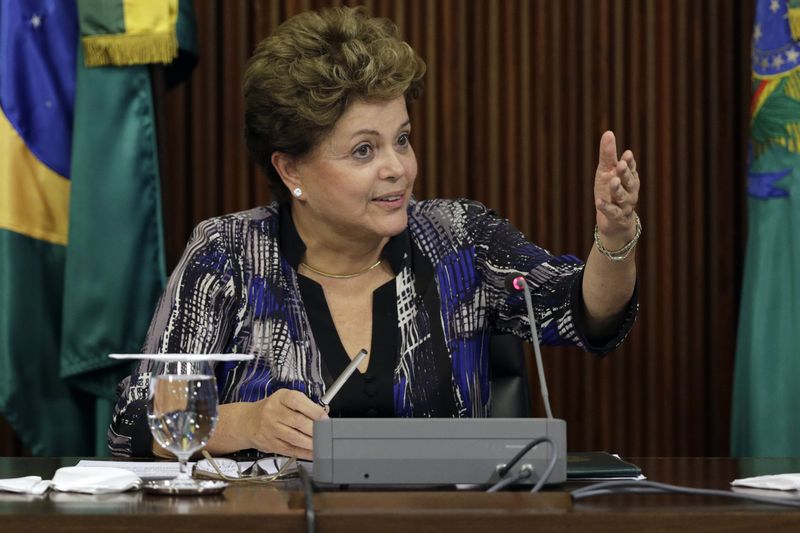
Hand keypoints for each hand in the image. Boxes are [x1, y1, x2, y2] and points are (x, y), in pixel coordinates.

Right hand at [244, 389, 327, 459]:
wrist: (248, 421)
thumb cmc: (272, 409)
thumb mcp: (285, 399)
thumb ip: (304, 405)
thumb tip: (323, 414)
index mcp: (280, 397)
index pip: (298, 402)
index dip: (314, 410)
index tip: (325, 418)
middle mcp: (273, 412)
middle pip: (298, 421)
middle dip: (315, 429)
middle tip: (326, 433)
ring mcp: (270, 429)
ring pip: (294, 438)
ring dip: (310, 443)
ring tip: (321, 444)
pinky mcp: (270, 443)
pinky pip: (289, 449)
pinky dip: (303, 452)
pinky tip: (312, 452)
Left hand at [594, 131, 639, 248]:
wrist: (614, 222)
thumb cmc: (610, 191)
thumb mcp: (606, 172)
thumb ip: (608, 155)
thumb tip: (608, 132)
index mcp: (629, 178)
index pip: (631, 168)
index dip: (629, 162)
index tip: (626, 154)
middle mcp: (630, 191)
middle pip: (629, 181)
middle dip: (625, 173)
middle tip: (620, 164)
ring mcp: (624, 205)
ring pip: (622, 197)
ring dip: (618, 189)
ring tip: (613, 180)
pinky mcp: (616, 218)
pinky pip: (612, 212)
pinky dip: (606, 207)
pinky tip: (598, 201)